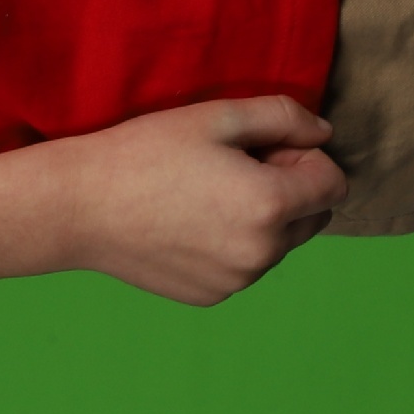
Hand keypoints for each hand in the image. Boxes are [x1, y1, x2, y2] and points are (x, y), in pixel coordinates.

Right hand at [47, 96, 345, 303]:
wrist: (79, 207)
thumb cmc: (144, 153)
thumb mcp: (216, 116)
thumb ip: (284, 117)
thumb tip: (324, 133)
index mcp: (270, 206)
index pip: (334, 183)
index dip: (305, 157)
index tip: (260, 148)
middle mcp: (262, 253)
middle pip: (314, 217)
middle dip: (289, 190)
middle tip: (231, 169)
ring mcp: (237, 280)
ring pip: (280, 244)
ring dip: (261, 219)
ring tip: (204, 196)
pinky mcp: (213, 296)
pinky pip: (245, 266)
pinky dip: (231, 244)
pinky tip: (187, 223)